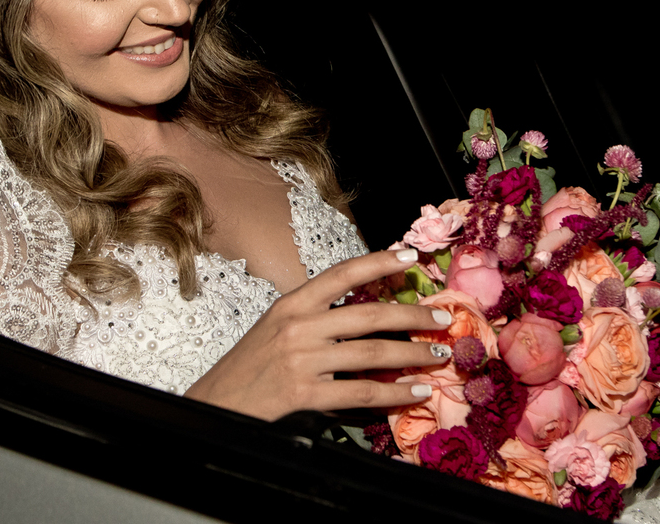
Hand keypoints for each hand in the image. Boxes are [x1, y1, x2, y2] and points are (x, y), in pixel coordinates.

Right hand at [184, 248, 452, 420]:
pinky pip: (361, 393)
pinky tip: (416, 392)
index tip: (411, 255)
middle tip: (444, 319)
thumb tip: (364, 312)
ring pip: (371, 354)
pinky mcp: (304, 394)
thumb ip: (314, 317)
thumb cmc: (249, 367)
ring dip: (413, 355)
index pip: (342, 273)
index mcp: (291, 303)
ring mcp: (302, 360)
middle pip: (369, 315)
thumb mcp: (276, 328)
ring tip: (439, 356)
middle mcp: (298, 326)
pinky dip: (394, 394)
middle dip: (413, 316)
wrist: (214, 404)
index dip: (378, 262)